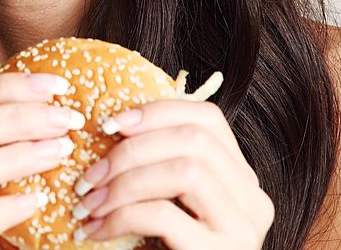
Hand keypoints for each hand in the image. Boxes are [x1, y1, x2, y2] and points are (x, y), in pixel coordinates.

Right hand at [0, 72, 85, 248]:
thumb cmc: (10, 225)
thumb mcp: (7, 174)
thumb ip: (12, 137)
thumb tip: (55, 87)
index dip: (5, 86)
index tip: (57, 84)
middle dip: (16, 117)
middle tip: (67, 118)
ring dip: (15, 156)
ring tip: (60, 151)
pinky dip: (5, 209)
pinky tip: (38, 200)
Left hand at [70, 100, 273, 248]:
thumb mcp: (169, 199)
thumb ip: (161, 165)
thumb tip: (116, 124)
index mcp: (239, 174)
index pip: (208, 118)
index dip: (157, 111)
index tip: (111, 124)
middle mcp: (252, 196)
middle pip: (194, 139)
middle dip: (132, 149)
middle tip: (90, 174)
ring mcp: (242, 227)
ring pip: (185, 170)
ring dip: (125, 181)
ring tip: (89, 202)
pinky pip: (165, 216)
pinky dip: (122, 216)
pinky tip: (96, 229)